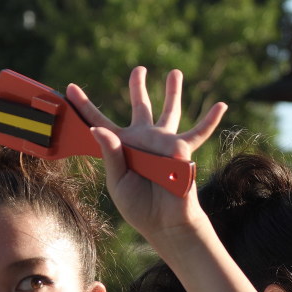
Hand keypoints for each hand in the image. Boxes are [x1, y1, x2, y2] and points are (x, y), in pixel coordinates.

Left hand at [67, 67, 225, 243]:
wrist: (165, 222)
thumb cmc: (140, 206)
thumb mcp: (118, 181)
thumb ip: (110, 154)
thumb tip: (97, 129)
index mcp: (122, 147)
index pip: (99, 122)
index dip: (84, 105)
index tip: (69, 88)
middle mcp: (144, 140)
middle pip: (141, 107)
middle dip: (139, 87)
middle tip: (139, 69)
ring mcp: (164, 143)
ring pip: (170, 112)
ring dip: (173, 92)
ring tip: (175, 73)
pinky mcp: (182, 150)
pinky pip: (199, 132)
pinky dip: (210, 120)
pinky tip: (221, 105)